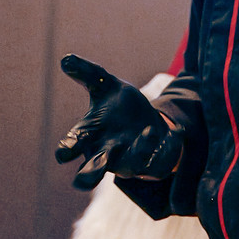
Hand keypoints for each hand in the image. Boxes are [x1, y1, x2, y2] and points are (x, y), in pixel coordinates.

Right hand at [54, 54, 183, 191]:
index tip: (64, 153)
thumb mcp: (106, 86)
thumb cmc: (119, 107)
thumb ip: (88, 74)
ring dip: (139, 150)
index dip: (67, 149)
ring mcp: (131, 163)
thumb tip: (66, 59)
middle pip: (91, 173)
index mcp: (90, 137)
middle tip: (86, 180)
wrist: (149, 120)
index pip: (72, 146)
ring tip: (149, 129)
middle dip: (89, 176)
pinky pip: (160, 164)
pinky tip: (174, 132)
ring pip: (131, 167)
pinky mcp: (154, 166)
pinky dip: (168, 147)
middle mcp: (107, 154)